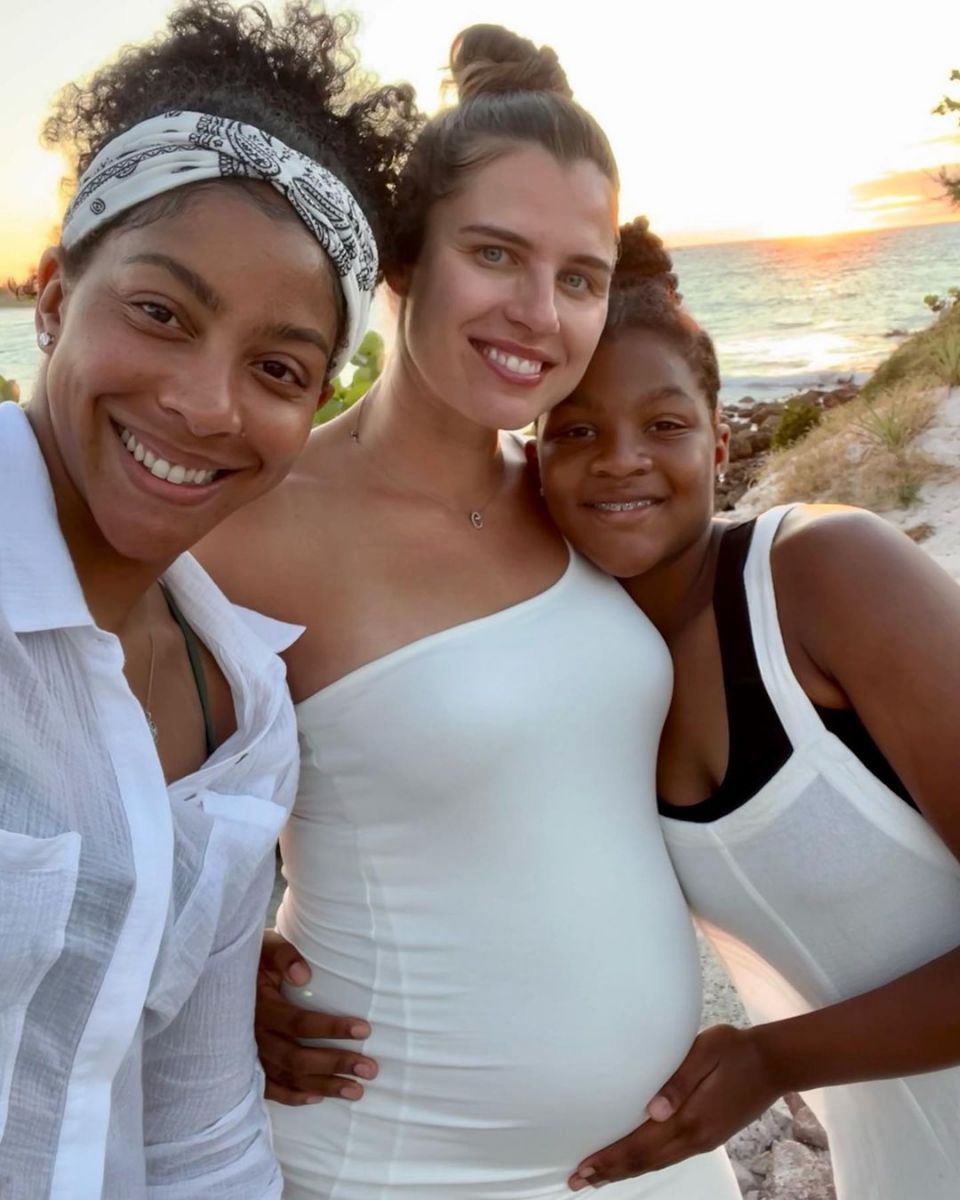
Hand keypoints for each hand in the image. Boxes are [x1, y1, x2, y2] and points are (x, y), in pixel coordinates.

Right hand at [256, 930, 377, 1104]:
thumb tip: (304, 975)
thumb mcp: (265, 946)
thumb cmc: (254, 958)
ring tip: (357, 1091)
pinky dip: (292, 1097)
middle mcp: (251, 1036)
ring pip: (287, 1077)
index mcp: (258, 1006)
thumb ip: (283, 956)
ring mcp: (247, 1055)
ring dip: (323, 1086)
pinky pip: (268, 1089)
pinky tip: (317, 1098)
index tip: (364, 1030)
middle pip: (297, 1057)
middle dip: (335, 1064)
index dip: (331, 1028)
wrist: (222, 973)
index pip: (298, 1023)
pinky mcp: (246, 1065)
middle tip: (369, 1069)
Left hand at [568, 1024, 779, 1189]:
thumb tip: (653, 1110)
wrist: (772, 1063)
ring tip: (597, 1177)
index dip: (611, 1159)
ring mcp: (703, 1140)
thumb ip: (678, 1081)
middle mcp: (695, 1137)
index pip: (641, 1146)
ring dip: (624, 1171)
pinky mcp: (708, 1136)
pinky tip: (634, 1162)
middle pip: (645, 1161)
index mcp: (691, 1119)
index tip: (583, 1168)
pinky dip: (644, 1164)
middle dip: (610, 1171)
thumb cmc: (734, 1050)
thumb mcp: (705, 1052)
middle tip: (577, 1181)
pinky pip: (668, 1157)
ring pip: (656, 1163)